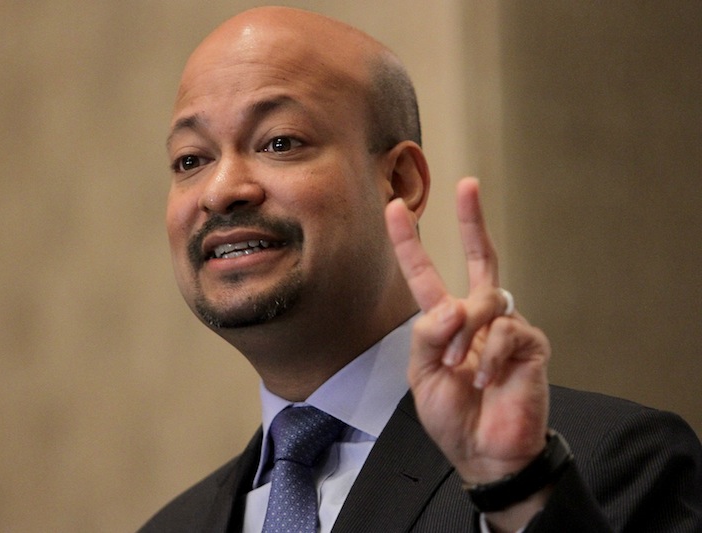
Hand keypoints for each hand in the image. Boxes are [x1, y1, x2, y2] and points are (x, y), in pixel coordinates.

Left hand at [385, 177, 549, 485]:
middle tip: (468, 185)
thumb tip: (453, 307)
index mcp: (446, 322)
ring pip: (486, 300)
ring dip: (466, 333)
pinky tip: (486, 379)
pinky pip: (508, 331)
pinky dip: (490, 356)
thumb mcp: (423, 375)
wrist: (484, 452)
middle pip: (481, 258)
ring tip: (458, 365)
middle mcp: (478, 318)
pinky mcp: (530, 345)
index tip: (396, 208)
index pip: (426, 274)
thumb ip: (428, 336)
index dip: (410, 243)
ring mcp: (506, 329)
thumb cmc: (452, 415)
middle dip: (474, 221)